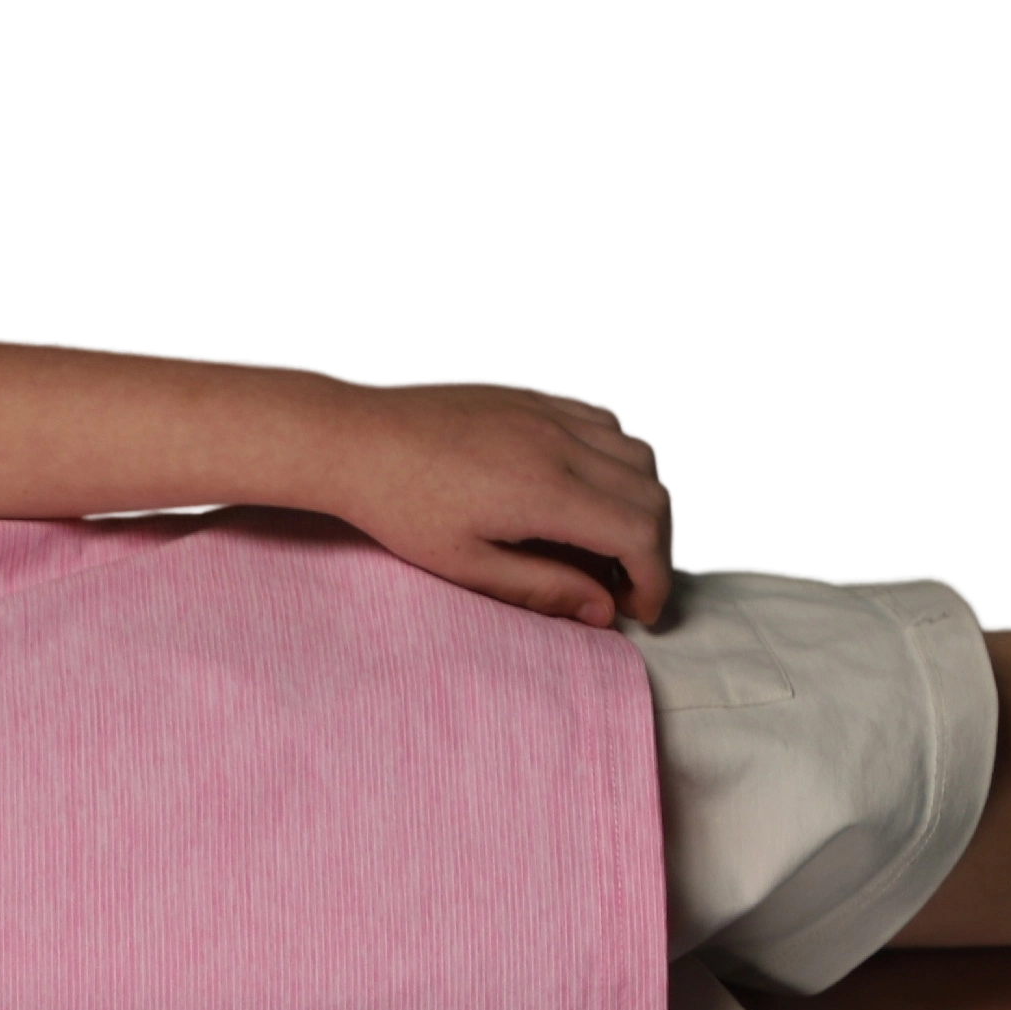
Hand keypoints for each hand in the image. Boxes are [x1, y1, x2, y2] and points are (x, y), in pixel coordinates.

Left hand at [327, 379, 678, 630]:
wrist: (357, 438)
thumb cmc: (400, 507)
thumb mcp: (465, 563)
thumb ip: (540, 588)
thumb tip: (602, 613)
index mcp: (546, 492)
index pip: (638, 535)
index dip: (654, 579)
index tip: (641, 609)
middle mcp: (561, 444)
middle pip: (652, 495)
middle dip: (653, 547)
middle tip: (625, 582)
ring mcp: (551, 413)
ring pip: (640, 453)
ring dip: (642, 499)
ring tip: (612, 536)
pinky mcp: (537, 396)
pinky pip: (608, 420)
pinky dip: (620, 454)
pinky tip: (594, 482)